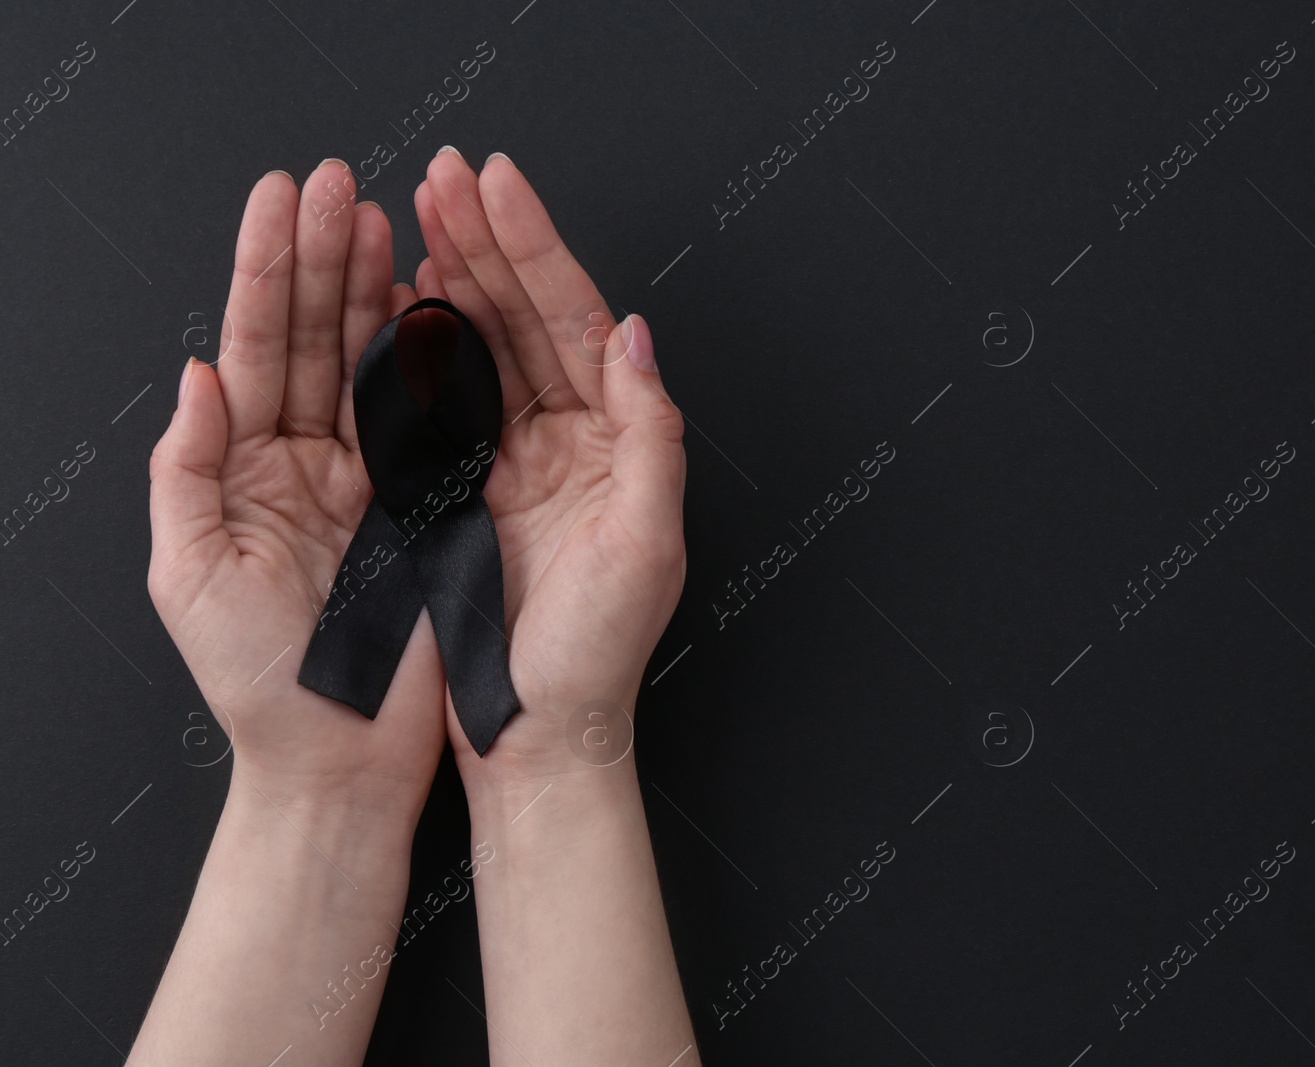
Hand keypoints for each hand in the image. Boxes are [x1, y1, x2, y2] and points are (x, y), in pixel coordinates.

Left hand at [148, 161, 444, 818]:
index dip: (265, 270)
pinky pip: (429, 419)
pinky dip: (433, 358)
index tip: (282, 199)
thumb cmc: (259, 683)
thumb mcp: (189, 576)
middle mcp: (305, 464)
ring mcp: (371, 479)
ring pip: (370, 364)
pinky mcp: (427, 504)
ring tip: (384, 217)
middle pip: (312, 337)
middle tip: (341, 182)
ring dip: (375, 288)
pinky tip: (436, 300)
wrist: (342, 761)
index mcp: (244, 472)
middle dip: (324, 255)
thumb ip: (186, 470)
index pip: (252, 348)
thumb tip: (195, 375)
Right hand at [413, 148, 686, 780]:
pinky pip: (449, 401)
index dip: (537, 248)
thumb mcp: (646, 546)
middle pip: (529, 318)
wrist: (539, 736)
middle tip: (448, 173)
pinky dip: (428, 346)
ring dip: (458, 276)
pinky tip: (407, 299)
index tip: (499, 185)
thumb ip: (650, 436)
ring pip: (487, 347)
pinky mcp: (473, 490)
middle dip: (490, 241)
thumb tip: (636, 336)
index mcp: (617, 444)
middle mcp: (573, 442)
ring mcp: (520, 462)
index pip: (576, 323)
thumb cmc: (597, 658)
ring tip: (424, 212)